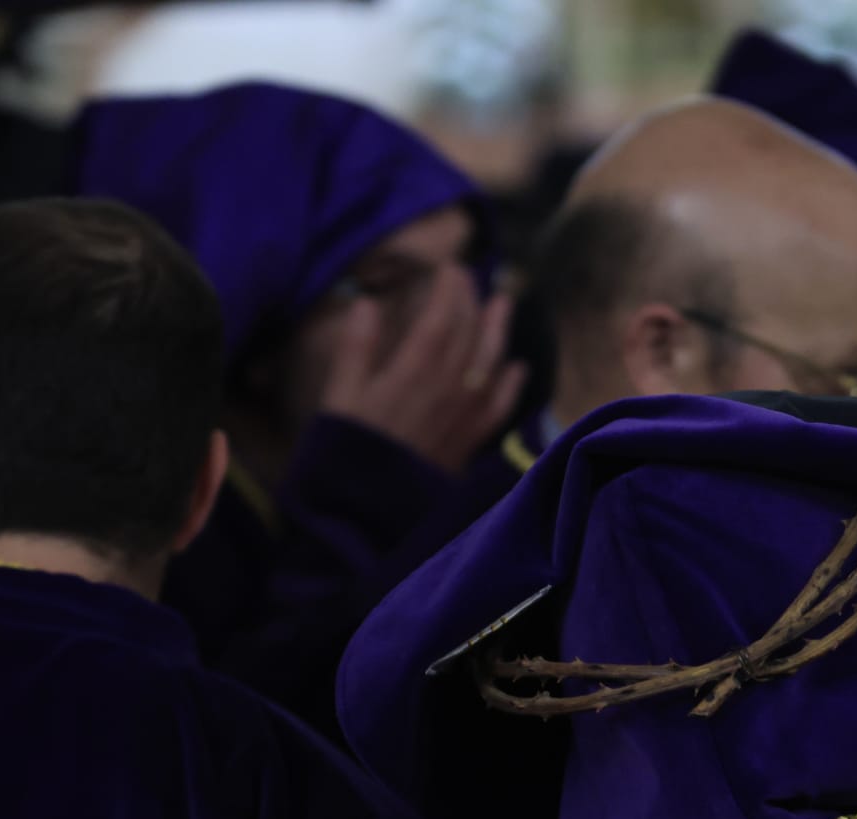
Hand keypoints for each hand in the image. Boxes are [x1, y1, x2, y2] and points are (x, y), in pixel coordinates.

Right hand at [320, 264, 527, 477]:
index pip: (441, 317)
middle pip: (469, 335)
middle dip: (472, 302)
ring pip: (490, 363)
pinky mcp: (470, 442)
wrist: (368, 514)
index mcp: (412, 372)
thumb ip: (356, 349)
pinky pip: (499, 406)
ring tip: (503, 305)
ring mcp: (464, 416)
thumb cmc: (344, 454)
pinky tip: (517, 368)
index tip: (451, 267)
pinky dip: (511, 384)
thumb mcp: (338, 397)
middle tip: (473, 278)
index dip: (449, 290)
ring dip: (498, 331)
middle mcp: (447, 389)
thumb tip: (367, 303)